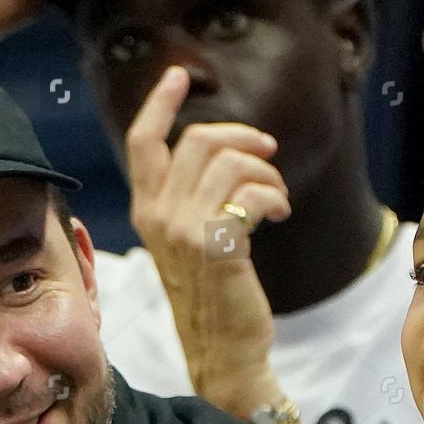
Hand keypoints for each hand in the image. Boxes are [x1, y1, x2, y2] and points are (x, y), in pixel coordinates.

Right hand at [125, 66, 292, 420]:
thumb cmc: (212, 293)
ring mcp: (185, 232)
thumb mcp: (187, 239)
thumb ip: (189, 195)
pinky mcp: (218, 247)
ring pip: (231, 163)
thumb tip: (221, 149)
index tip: (180, 76)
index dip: (160, 102)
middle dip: (243, 139)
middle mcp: (159, 216)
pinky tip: (279, 214)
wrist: (223, 348)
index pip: (143, 143)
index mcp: (145, 210)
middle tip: (268, 155)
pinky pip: (251, 194)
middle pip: (198, 140)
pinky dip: (274, 196)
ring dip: (266, 173)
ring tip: (275, 197)